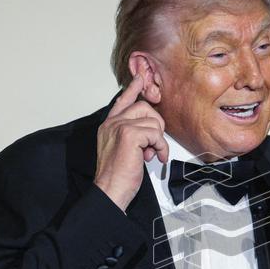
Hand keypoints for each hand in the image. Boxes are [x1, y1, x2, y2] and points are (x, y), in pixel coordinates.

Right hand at [94, 75, 167, 210]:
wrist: (110, 190)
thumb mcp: (123, 150)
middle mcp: (112, 123)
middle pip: (144, 107)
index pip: (122, 101)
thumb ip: (133, 136)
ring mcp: (120, 127)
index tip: (140, 78)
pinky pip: (156, 134)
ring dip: (159, 140)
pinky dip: (160, 147)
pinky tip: (155, 157)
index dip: (133, 89)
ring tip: (151, 154)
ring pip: (153, 121)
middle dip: (156, 124)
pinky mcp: (129, 135)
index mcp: (109, 125)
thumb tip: (151, 132)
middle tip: (154, 144)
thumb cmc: (117, 175)